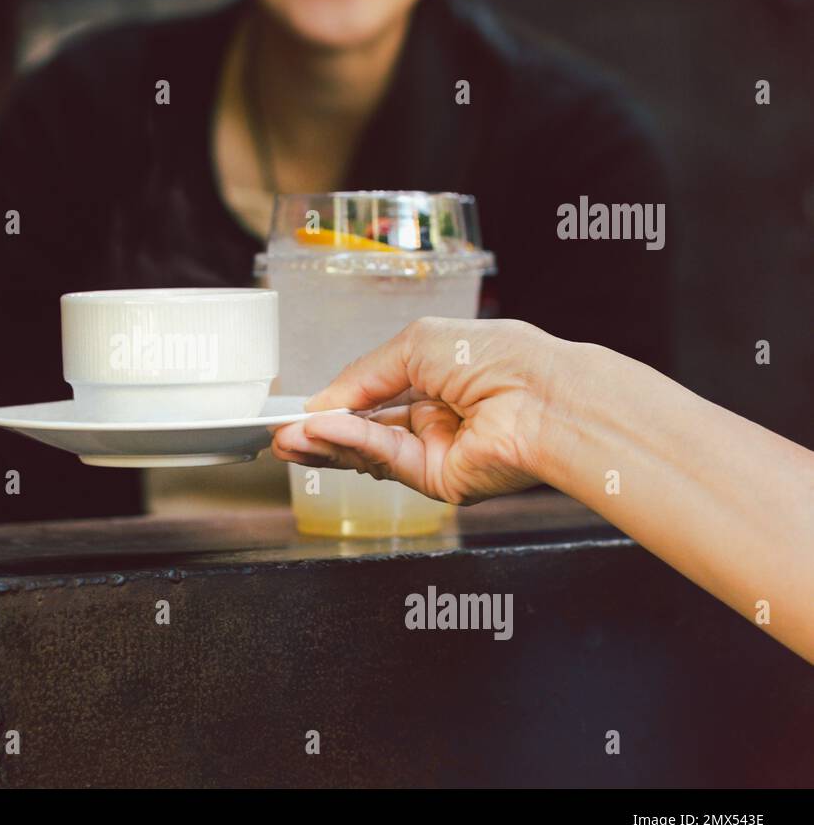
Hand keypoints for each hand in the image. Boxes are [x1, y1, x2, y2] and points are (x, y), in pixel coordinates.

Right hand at [271, 317, 572, 504]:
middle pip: (363, 430)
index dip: (334, 402)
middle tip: (281, 434)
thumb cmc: (498, 357)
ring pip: (369, 450)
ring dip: (326, 442)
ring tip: (289, 437)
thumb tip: (323, 401)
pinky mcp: (440, 481)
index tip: (298, 408)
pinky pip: (388, 462)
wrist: (544, 395)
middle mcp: (435, 418)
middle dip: (319, 431)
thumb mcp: (414, 343)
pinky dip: (352, 445)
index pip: (373, 395)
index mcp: (435, 379)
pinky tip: (321, 433)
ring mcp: (436, 451)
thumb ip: (362, 374)